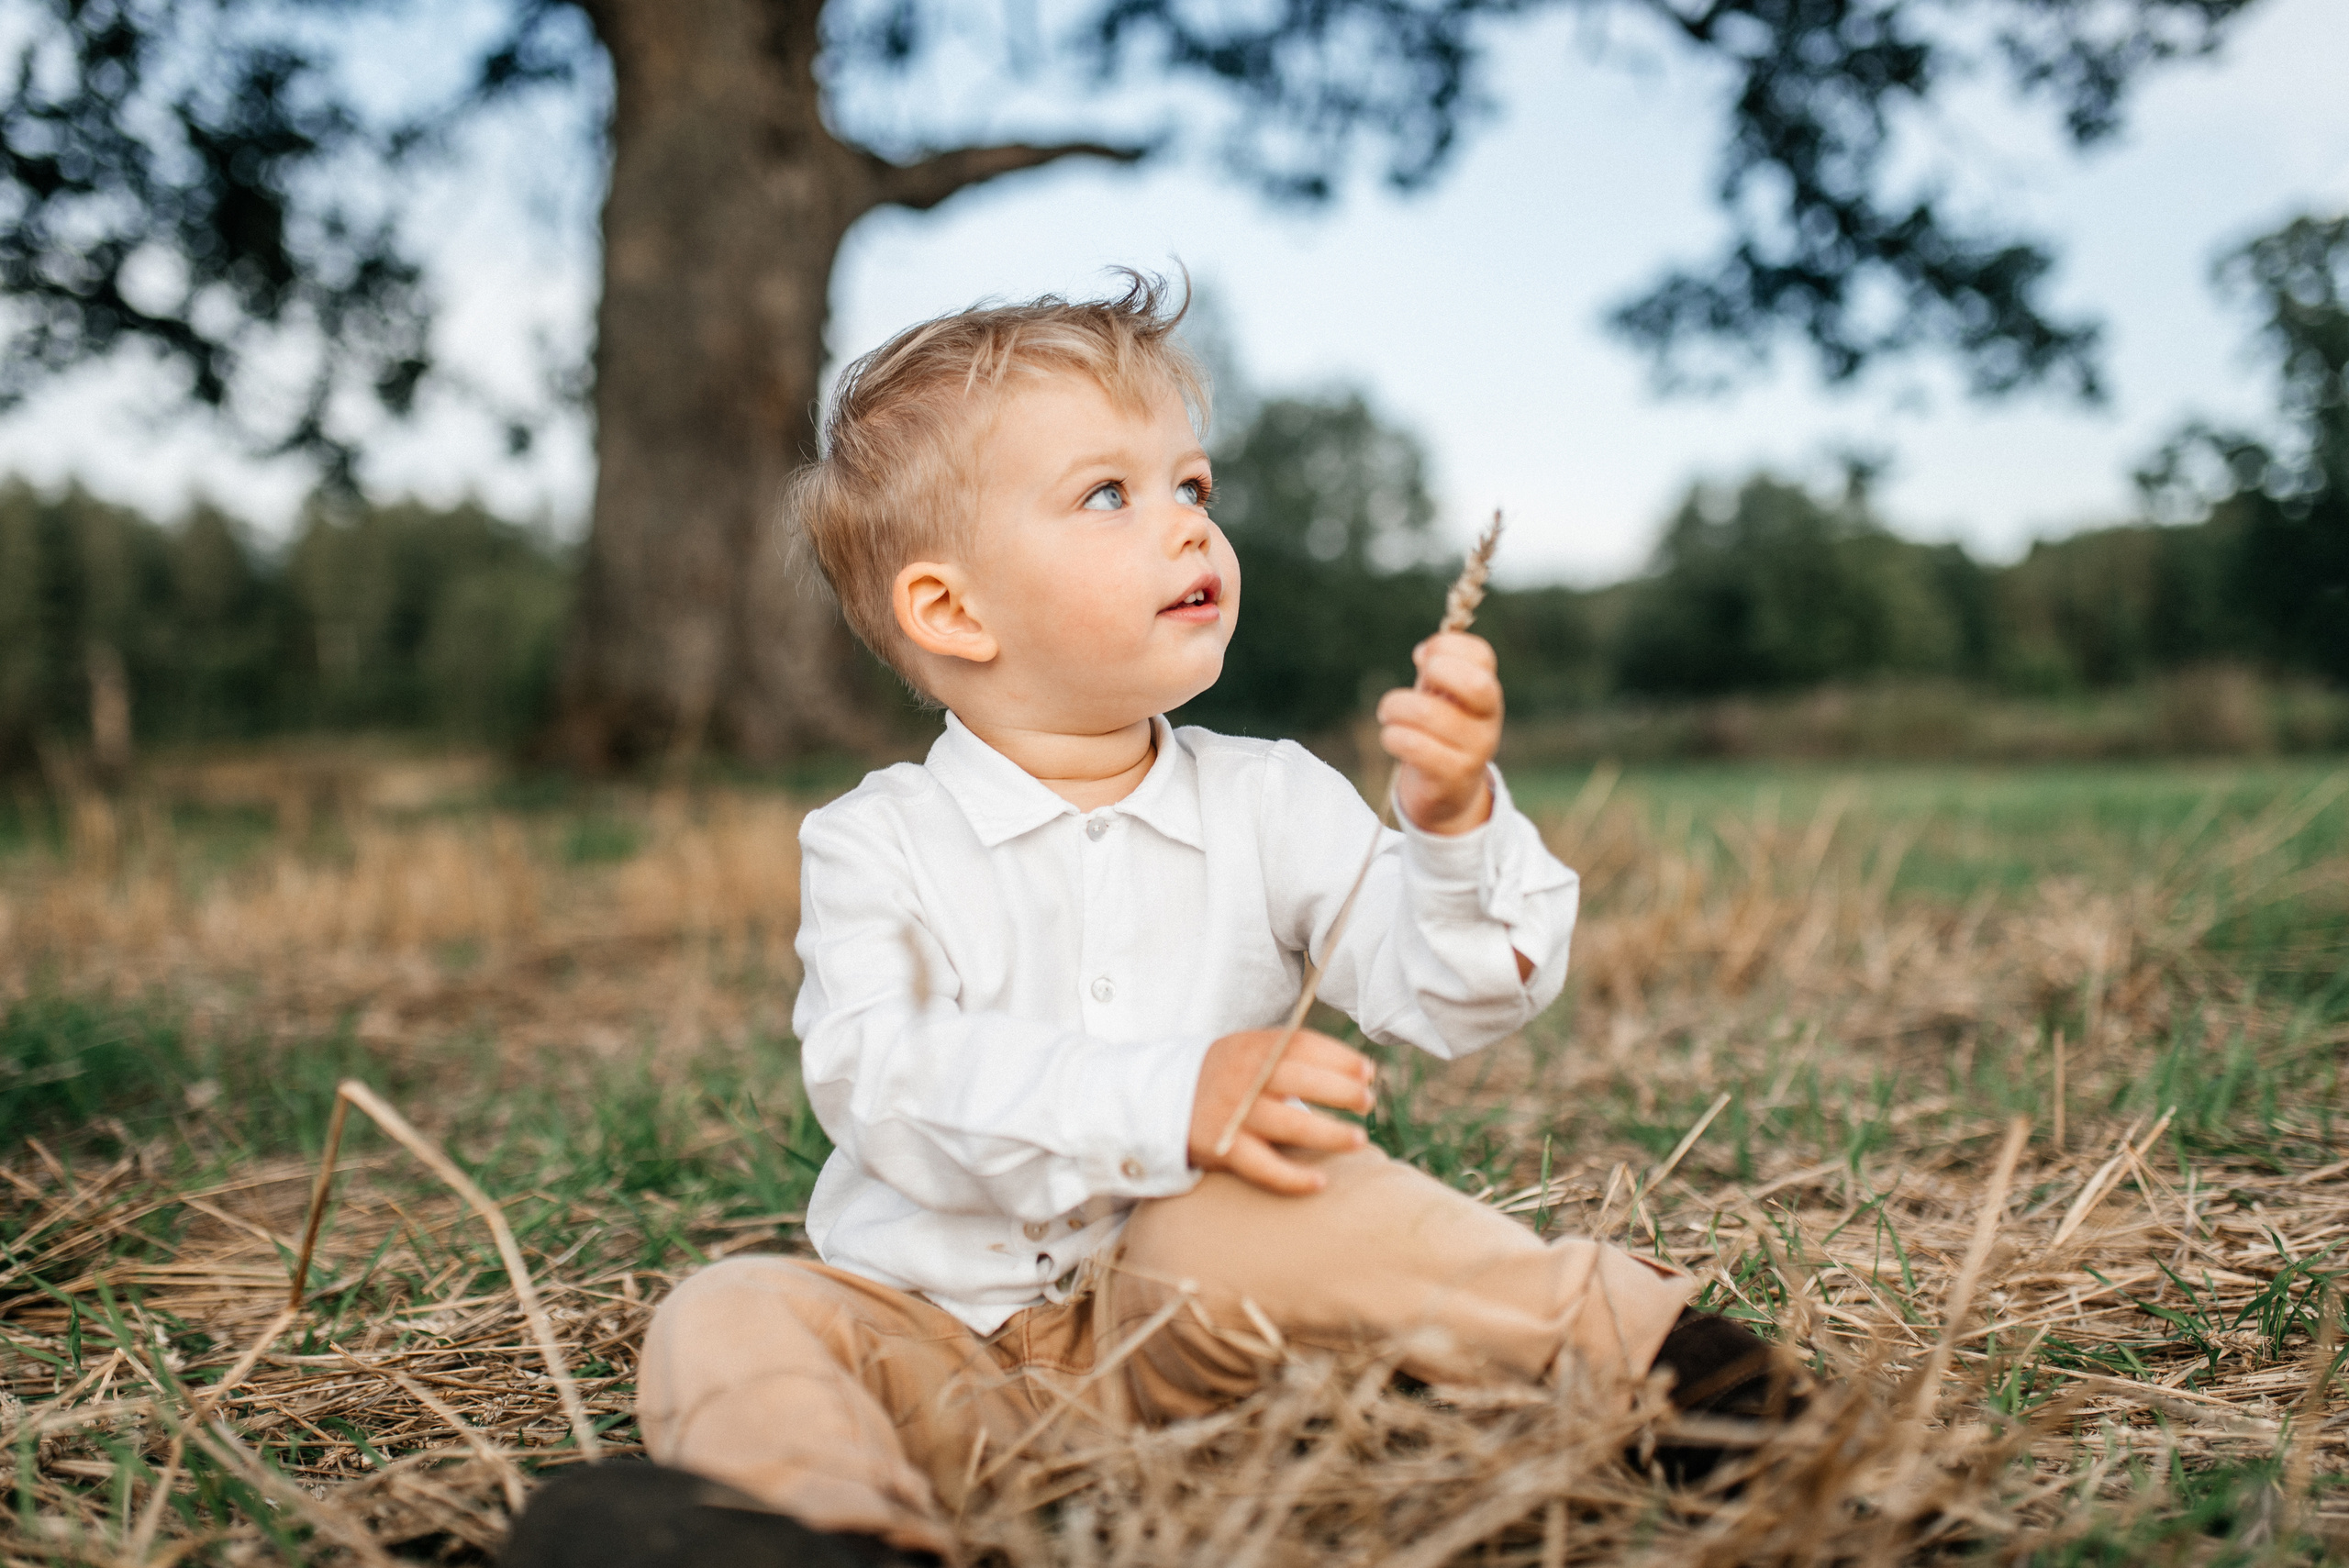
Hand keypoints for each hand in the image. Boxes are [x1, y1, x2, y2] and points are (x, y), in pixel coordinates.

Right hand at [1189, 1028, 1375, 1194]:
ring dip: (1330, 1133)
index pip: (1303, 1044)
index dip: (1340, 1057)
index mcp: (1253, 1048)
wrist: (1162, 1102)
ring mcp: (1234, 1115)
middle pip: (1301, 1080)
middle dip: (1342, 1091)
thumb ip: (1291, 1055)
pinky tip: (1320, 1183)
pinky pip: (1264, 1167)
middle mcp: (1244, 1078)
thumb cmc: (1224, 1077)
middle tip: (1367, 1103)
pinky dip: (1293, 1177)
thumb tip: (1357, 1071)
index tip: (1367, 1071)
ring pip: (1290, 1124)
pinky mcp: (1224, 1149)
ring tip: (1359, 1141)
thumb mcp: (1248, 1051)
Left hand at [1378, 632, 1501, 835]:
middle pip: (1475, 683)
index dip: (1445, 646)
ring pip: (1429, 713)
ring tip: (1388, 714)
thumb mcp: (1440, 698)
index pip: (1481, 655)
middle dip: (1435, 672)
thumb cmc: (1438, 734)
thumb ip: (1436, 670)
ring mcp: (1475, 750)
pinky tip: (1391, 737)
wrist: (1446, 794)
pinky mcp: (1452, 776)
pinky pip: (1415, 746)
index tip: (1422, 657)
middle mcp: (1488, 720)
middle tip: (1415, 686)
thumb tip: (1424, 652)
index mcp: (1486, 693)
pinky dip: (1393, 736)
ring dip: (1395, 707)